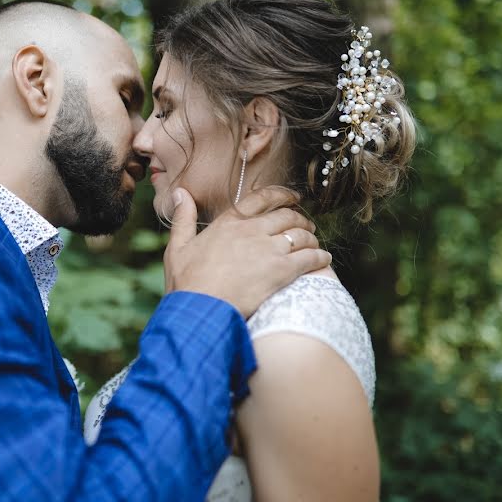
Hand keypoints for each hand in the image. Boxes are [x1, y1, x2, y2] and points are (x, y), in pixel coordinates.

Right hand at [164, 187, 330, 317]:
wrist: (201, 309)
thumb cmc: (186, 283)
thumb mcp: (177, 247)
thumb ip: (183, 217)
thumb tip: (180, 192)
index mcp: (228, 223)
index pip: (260, 198)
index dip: (282, 194)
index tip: (293, 197)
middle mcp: (251, 230)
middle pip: (286, 215)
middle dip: (300, 217)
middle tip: (306, 224)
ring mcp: (268, 249)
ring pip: (301, 234)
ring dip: (311, 237)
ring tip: (314, 243)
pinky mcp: (281, 270)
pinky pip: (310, 257)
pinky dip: (320, 256)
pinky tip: (324, 259)